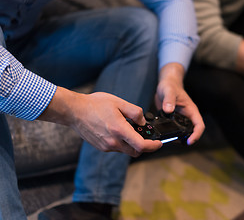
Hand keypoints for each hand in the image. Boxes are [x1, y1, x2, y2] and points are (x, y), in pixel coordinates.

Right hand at [38, 87, 161, 156]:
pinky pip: (116, 148)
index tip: (159, 143)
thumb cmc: (95, 104)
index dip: (153, 146)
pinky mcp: (101, 147)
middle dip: (144, 146)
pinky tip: (118, 130)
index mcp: (119, 130)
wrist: (74, 111)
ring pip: (126, 150)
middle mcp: (113, 142)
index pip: (141, 146)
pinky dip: (122, 142)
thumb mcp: (119, 103)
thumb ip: (135, 112)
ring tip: (129, 128)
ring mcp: (106, 146)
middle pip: (135, 151)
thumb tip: (142, 122)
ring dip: (132, 143)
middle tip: (146, 136)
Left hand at [154, 63, 204, 144]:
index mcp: (191, 110)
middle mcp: (187, 116)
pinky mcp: (173, 120)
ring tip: (169, 141)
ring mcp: (180, 119)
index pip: (199, 125)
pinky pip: (174, 130)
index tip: (190, 141)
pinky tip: (163, 135)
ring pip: (183, 133)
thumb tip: (168, 110)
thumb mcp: (169, 91)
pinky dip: (170, 134)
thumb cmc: (170, 85)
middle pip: (192, 132)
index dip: (196, 134)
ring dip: (178, 138)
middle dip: (186, 139)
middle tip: (176, 143)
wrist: (166, 84)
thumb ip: (169, 100)